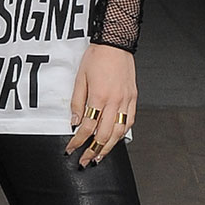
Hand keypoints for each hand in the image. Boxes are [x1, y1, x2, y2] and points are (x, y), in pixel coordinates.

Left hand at [66, 44, 136, 166]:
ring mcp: (126, 101)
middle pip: (104, 135)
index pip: (87, 127)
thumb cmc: (97, 57)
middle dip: (93, 151)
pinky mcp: (133, 98)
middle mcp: (114, 101)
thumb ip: (77, 102)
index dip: (77, 142)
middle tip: (85, 161)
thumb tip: (74, 122)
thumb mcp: (80, 78)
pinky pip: (130, 122)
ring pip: (119, 132)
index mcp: (99, 96)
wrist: (115, 43)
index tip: (71, 149)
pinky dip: (122, 134)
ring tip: (99, 156)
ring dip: (109, 147)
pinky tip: (115, 140)